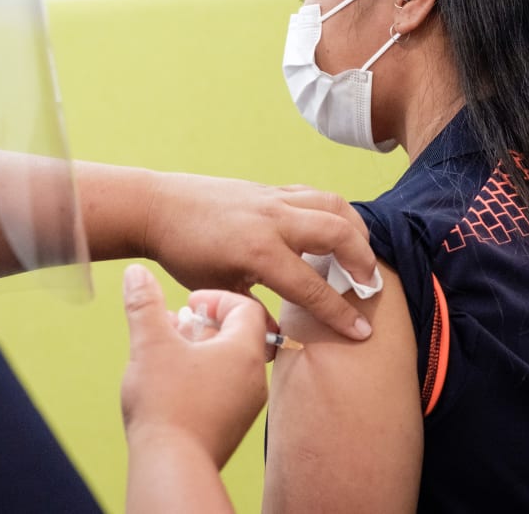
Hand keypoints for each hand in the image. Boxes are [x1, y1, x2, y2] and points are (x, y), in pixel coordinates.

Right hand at [121, 264, 267, 468]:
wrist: (172, 466)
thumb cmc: (166, 404)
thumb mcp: (150, 343)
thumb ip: (144, 304)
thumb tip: (136, 272)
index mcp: (244, 352)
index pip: (247, 307)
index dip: (217, 297)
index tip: (189, 301)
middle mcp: (253, 378)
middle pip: (238, 334)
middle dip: (203, 323)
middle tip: (175, 323)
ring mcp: (245, 405)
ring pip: (229, 362)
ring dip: (200, 348)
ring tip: (167, 348)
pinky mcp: (231, 425)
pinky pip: (224, 387)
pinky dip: (202, 374)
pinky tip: (171, 378)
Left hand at [143, 173, 375, 340]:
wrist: (159, 208)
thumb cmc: (184, 254)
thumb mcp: (216, 292)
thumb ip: (253, 316)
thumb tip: (282, 340)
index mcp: (258, 252)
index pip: (312, 287)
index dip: (340, 314)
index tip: (362, 332)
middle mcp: (273, 220)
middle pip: (338, 233)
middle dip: (363, 262)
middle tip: (369, 287)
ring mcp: (274, 199)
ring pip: (333, 204)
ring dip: (356, 230)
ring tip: (361, 255)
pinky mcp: (272, 188)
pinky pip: (315, 195)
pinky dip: (334, 211)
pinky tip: (336, 230)